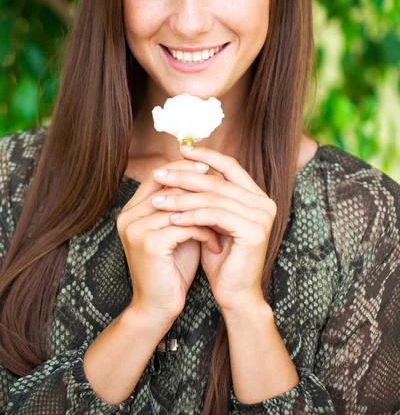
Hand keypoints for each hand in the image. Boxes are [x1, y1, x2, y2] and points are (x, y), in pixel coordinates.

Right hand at [116, 159, 221, 320]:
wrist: (157, 307)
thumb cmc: (171, 268)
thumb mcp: (178, 231)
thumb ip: (184, 207)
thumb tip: (207, 179)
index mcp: (131, 210)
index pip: (157, 176)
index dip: (183, 169)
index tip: (209, 169)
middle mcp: (128, 216)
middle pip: (167, 185)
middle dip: (198, 185)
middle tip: (225, 187)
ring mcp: (136, 229)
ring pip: (179, 206)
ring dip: (207, 213)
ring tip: (226, 221)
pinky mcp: (148, 244)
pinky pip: (185, 227)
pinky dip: (205, 233)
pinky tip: (217, 244)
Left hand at [151, 145, 276, 311]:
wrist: (235, 294)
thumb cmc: (221, 258)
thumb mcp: (212, 221)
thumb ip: (207, 197)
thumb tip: (182, 167)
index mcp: (256, 196)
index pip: (230, 166)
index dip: (205, 156)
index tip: (181, 149)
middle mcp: (263, 202)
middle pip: (218, 180)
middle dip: (185, 176)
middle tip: (158, 174)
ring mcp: (262, 216)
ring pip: (213, 197)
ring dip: (182, 197)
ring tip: (158, 200)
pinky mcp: (254, 231)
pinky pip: (215, 215)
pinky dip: (192, 215)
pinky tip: (173, 217)